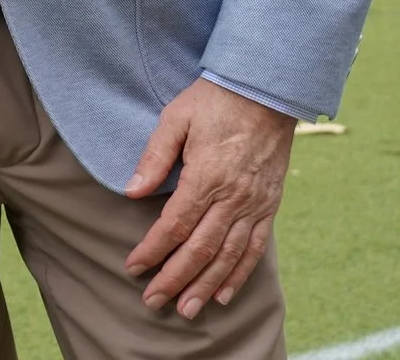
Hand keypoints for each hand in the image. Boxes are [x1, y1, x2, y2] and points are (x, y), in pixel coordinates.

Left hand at [123, 78, 294, 318]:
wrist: (265, 91)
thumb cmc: (214, 101)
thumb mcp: (175, 119)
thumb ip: (154, 157)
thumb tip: (131, 192)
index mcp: (207, 176)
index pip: (174, 224)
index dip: (153, 249)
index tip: (133, 267)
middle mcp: (233, 197)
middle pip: (201, 248)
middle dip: (175, 278)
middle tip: (154, 301)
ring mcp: (254, 204)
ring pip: (229, 255)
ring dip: (207, 285)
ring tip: (188, 308)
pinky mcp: (268, 206)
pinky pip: (255, 247)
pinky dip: (239, 273)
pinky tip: (224, 292)